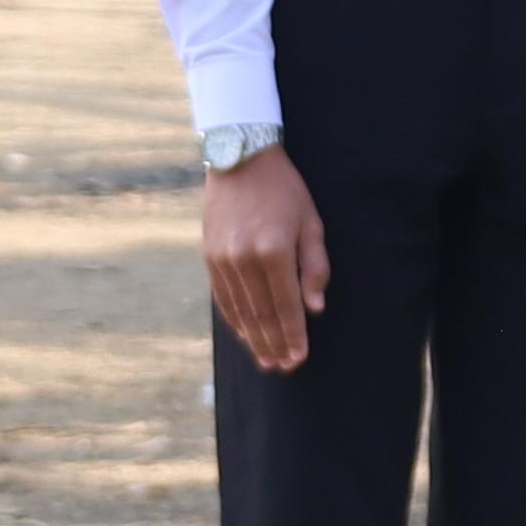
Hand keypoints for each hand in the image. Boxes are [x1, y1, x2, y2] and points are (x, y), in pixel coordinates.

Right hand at [204, 144, 332, 372]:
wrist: (240, 158)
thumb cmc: (285, 190)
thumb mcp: (310, 222)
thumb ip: (315, 266)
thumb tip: (315, 308)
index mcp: (274, 250)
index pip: (286, 305)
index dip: (294, 335)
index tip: (300, 358)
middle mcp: (244, 259)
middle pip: (261, 314)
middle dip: (275, 344)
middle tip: (284, 367)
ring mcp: (222, 259)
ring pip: (240, 310)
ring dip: (254, 338)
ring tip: (267, 359)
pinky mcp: (209, 257)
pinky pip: (223, 297)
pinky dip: (236, 319)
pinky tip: (246, 334)